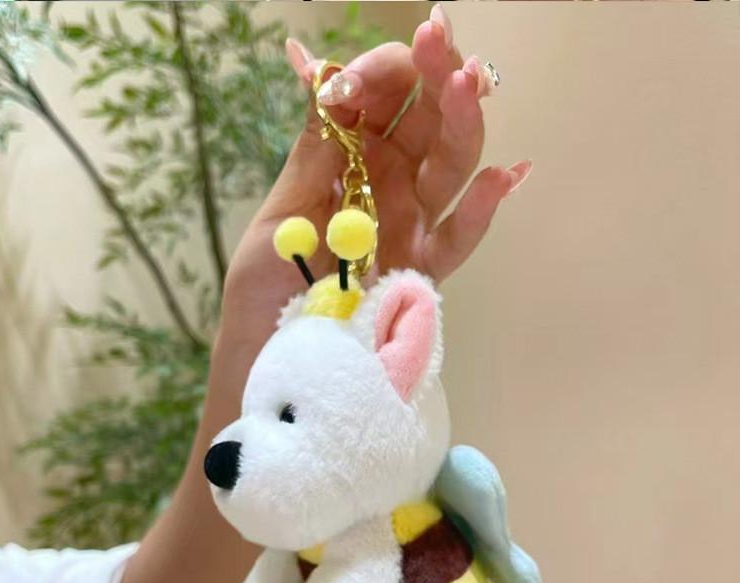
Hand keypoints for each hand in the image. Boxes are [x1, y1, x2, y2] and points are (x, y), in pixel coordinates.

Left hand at [223, 5, 530, 349]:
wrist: (271, 361)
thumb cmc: (262, 295)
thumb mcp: (281, 218)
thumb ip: (313, 155)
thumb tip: (321, 69)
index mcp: (342, 162)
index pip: (374, 101)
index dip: (378, 75)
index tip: (368, 74)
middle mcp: (384, 184)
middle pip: (423, 120)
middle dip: (433, 76)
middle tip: (440, 40)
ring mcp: (409, 225)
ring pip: (449, 165)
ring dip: (463, 123)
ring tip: (470, 84)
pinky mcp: (424, 270)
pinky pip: (459, 237)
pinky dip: (483, 210)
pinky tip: (502, 177)